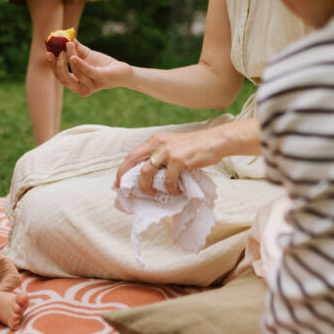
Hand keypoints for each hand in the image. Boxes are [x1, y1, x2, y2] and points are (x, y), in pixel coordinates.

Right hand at [45, 39, 129, 95]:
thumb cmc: (103, 64)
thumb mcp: (86, 55)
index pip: (59, 76)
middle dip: (57, 64)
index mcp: (75, 84)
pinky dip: (80, 64)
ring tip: (70, 43)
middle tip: (56, 50)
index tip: (47, 52)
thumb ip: (75, 47)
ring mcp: (91, 86)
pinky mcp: (100, 79)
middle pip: (63, 79)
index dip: (52, 65)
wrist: (122, 71)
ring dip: (71, 55)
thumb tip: (64, 35)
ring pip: (75, 71)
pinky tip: (74, 56)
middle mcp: (81, 88)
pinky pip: (88, 72)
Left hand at [115, 126, 229, 194]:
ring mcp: (167, 151)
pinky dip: (170, 189)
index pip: (133, 154)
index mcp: (155, 140)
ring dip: (146, 187)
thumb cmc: (196, 146)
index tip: (118, 182)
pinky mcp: (178, 159)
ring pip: (145, 172)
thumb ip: (161, 155)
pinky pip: (167, 180)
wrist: (215, 141)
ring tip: (153, 194)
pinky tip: (176, 191)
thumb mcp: (174, 146)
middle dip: (123, 176)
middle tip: (123, 190)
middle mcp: (158, 143)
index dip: (123, 168)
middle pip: (132, 160)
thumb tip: (151, 175)